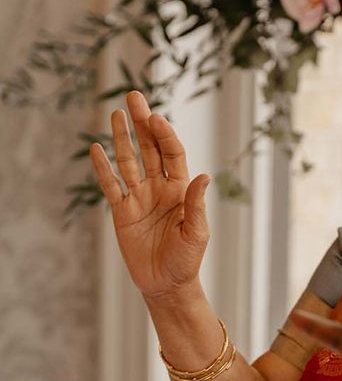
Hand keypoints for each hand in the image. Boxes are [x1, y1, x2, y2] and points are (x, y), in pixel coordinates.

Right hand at [90, 91, 210, 300]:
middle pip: (149, 148)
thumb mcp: (197, 232)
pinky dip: (103, 168)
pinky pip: (111, 185)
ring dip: (122, 137)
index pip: (172, 153)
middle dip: (143, 123)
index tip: (156, 118)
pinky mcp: (122, 212)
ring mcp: (139, 197)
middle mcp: (160, 187)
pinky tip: (97, 148)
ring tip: (116, 113)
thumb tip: (204, 175)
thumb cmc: (187, 259)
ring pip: (129, 161)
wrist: (167, 284)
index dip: (164, 135)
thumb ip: (196, 204)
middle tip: (134, 96)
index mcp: (181, 188)